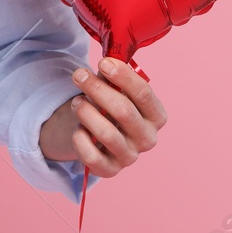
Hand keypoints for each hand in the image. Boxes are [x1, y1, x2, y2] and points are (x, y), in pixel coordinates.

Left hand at [39, 56, 166, 176]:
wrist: (96, 137)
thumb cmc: (109, 107)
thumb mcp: (114, 90)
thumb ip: (112, 78)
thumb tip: (106, 64)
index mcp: (156, 116)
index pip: (143, 94)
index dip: (123, 76)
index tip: (103, 62)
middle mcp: (148, 138)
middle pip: (124, 111)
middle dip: (97, 89)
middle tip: (78, 75)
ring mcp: (130, 156)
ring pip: (107, 134)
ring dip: (86, 112)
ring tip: (75, 102)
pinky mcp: (110, 170)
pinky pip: (92, 156)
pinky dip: (80, 140)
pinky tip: (77, 129)